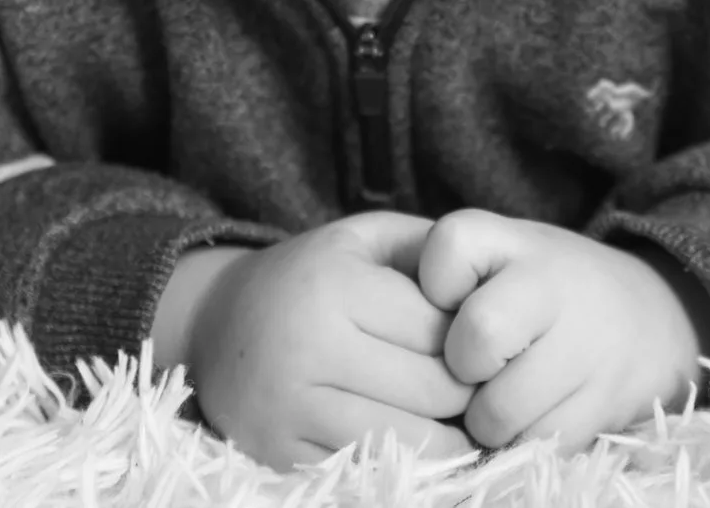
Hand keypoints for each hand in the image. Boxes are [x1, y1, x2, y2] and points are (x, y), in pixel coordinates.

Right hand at [172, 212, 475, 469]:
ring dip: (448, 438)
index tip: (482, 344)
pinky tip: (416, 443)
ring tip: (458, 421)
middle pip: (432, 389)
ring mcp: (290, 410)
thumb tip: (495, 281)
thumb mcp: (362, 238)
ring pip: (410, 440)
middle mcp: (306, 349)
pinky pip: (369, 470)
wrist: (214, 326)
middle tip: (480, 389)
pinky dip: (405, 464)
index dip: (472, 340)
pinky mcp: (280, 455)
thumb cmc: (309, 276)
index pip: (439, 330)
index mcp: (332, 287)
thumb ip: (430, 246)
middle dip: (466, 392)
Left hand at [417, 209, 709, 450]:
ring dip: (488, 421)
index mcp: (513, 240)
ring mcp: (587, 343)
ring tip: (500, 401)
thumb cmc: (540, 292)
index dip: (436, 286)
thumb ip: (441, 276)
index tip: (452, 303)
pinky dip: (525, 444)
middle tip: (474, 371)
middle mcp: (554, 282)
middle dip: (461, 369)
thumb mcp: (499, 256)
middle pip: (478, 337)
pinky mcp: (607, 399)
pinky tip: (534, 418)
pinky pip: (538, 444)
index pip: (448, 248)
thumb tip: (382, 341)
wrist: (649, 315)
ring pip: (500, 410)